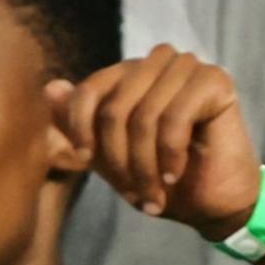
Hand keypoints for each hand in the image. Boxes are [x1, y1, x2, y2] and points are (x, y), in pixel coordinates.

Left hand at [52, 46, 259, 236]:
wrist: (209, 201)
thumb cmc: (156, 176)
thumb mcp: (104, 155)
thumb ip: (76, 124)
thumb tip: (49, 87)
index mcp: (128, 74)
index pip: (87, 91)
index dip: (79, 130)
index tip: (82, 163)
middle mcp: (157, 62)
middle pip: (115, 108)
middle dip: (117, 158)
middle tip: (130, 192)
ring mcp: (188, 67)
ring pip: (144, 116)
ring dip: (144, 165)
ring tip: (151, 194)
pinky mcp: (216, 80)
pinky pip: (175, 118)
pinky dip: (169, 155)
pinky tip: (173, 176)